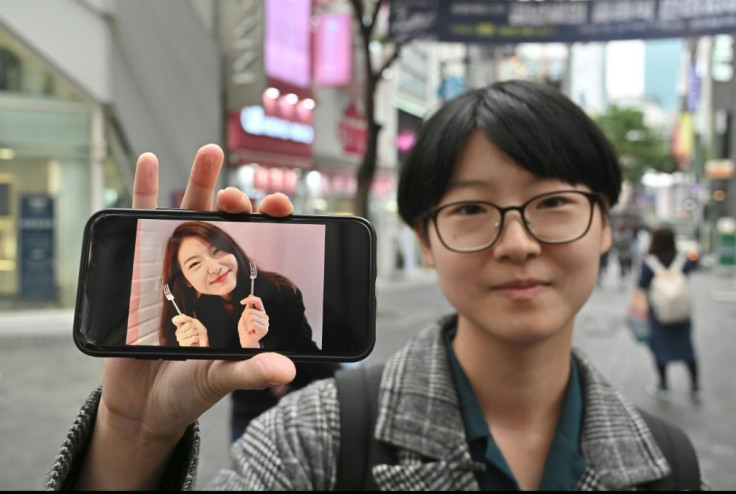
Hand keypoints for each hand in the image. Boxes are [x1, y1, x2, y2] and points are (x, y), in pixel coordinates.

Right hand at [77, 144, 296, 489]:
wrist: (142, 404)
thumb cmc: (187, 390)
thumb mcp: (220, 379)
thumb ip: (249, 370)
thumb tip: (285, 368)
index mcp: (234, 294)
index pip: (257, 248)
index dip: (271, 224)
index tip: (280, 204)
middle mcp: (208, 275)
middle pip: (226, 226)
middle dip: (236, 204)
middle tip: (239, 196)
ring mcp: (174, 268)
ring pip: (189, 215)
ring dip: (200, 182)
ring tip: (211, 152)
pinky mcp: (139, 269)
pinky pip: (141, 224)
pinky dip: (144, 191)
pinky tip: (150, 161)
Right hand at [172, 315, 209, 346]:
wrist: (204, 342)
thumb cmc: (200, 334)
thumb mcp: (196, 323)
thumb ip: (187, 319)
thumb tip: (181, 315)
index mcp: (181, 326)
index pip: (175, 320)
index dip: (182, 318)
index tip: (189, 320)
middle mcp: (179, 332)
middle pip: (184, 326)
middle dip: (193, 327)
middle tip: (195, 330)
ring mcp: (180, 339)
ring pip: (188, 332)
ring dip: (195, 334)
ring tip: (196, 336)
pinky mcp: (183, 345)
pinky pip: (191, 339)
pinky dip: (196, 339)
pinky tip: (195, 340)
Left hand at [238, 295, 268, 347]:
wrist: (245, 341)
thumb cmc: (244, 330)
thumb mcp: (244, 317)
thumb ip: (248, 308)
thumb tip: (250, 296)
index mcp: (260, 312)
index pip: (258, 301)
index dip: (250, 299)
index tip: (241, 302)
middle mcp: (265, 316)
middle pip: (251, 310)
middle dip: (245, 318)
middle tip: (247, 325)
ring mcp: (266, 323)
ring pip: (252, 316)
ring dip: (246, 324)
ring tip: (249, 328)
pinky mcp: (265, 329)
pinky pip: (253, 323)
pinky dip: (248, 328)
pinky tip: (250, 331)